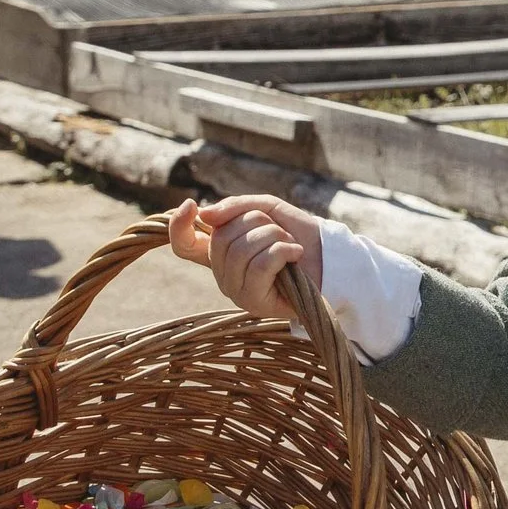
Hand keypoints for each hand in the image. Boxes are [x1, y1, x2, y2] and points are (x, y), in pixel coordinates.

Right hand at [166, 190, 325, 318]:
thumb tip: (203, 215)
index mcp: (220, 251)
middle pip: (221, 237)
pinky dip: (283, 251)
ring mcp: (236, 290)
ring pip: (242, 250)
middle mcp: (222, 273)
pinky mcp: (254, 303)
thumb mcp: (266, 210)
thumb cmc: (297, 234)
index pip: (184, 245)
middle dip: (258, 222)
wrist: (330, 257)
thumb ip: (235, 208)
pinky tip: (295, 254)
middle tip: (279, 232)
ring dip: (274, 237)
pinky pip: (259, 265)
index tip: (191, 205)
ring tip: (289, 244)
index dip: (177, 225)